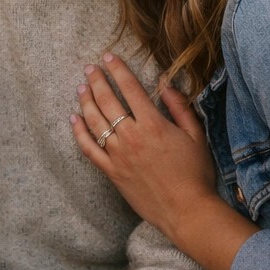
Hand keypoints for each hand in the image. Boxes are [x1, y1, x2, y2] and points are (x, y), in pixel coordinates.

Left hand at [69, 52, 215, 235]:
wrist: (189, 213)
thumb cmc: (196, 174)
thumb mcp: (195, 135)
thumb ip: (179, 107)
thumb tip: (164, 82)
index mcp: (153, 124)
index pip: (129, 88)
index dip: (117, 69)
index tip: (107, 57)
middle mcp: (131, 136)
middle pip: (107, 100)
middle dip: (96, 80)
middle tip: (89, 68)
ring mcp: (118, 155)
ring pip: (94, 121)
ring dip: (85, 101)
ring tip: (81, 87)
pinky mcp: (111, 172)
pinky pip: (88, 148)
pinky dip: (78, 132)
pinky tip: (74, 119)